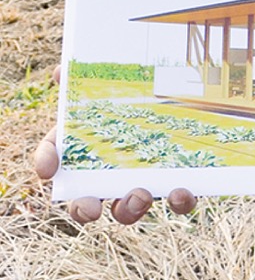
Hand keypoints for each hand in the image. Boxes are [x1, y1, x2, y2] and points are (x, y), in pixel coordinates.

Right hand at [31, 65, 197, 225]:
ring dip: (132, 208)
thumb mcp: (108, 79)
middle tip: (92, 207)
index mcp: (83, 146)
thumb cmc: (133, 89)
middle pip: (86, 202)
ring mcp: (142, 180)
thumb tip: (61, 71)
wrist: (177, 91)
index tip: (48, 170)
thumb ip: (82, 75)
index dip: (47, 162)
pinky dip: (180, 200)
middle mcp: (108, 173)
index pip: (54, 156)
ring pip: (130, 208)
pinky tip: (183, 190)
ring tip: (140, 194)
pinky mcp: (177, 180)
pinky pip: (178, 199)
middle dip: (85, 208)